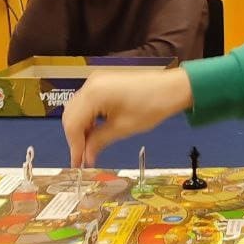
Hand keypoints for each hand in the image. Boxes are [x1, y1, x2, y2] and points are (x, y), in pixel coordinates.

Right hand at [62, 68, 194, 164]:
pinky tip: (95, 130)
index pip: (72, 123)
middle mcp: (89, 84)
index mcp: (93, 94)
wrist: (173, 87)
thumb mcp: (123, 128)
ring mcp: (96, 81)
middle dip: (75, 137)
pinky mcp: (103, 81)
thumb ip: (99, 141)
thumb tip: (85, 157)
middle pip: (71, 114)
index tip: (78, 163)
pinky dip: (88, 116)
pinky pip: (87, 101)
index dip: (74, 146)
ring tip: (90, 146)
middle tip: (83, 157)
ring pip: (77, 108)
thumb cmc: (151, 107)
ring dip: (81, 127)